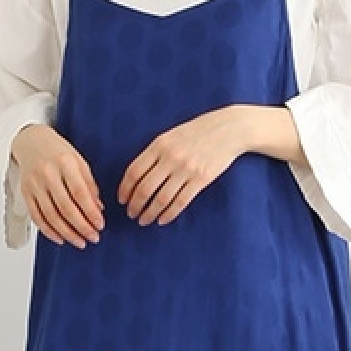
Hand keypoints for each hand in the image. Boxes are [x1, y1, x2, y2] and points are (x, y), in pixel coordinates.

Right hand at [12, 124, 103, 247]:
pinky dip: (49, 231)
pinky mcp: (25, 192)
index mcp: (65, 162)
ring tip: (80, 242)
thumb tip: (98, 209)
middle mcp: (47, 173)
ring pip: (50, 215)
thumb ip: (89, 185)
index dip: (90, 211)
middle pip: (65, 206)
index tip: (100, 225)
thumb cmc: (58, 152)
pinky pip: (36, 216)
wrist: (31, 141)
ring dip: (67, 232)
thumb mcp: (79, 162)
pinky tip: (61, 238)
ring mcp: (34, 183)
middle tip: (93, 237)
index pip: (79, 192)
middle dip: (81, 226)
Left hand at [118, 105, 245, 226]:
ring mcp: (186, 169)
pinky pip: (180, 202)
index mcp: (159, 145)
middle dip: (134, 205)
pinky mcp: (201, 179)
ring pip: (161, 199)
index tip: (122, 200)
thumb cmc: (198, 132)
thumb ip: (155, 153)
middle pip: (145, 188)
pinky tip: (162, 220)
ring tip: (144, 220)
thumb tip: (137, 177)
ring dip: (149, 213)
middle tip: (131, 214)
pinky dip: (169, 214)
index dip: (125, 189)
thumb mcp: (171, 136)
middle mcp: (170, 157)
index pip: (134, 171)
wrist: (228, 129)